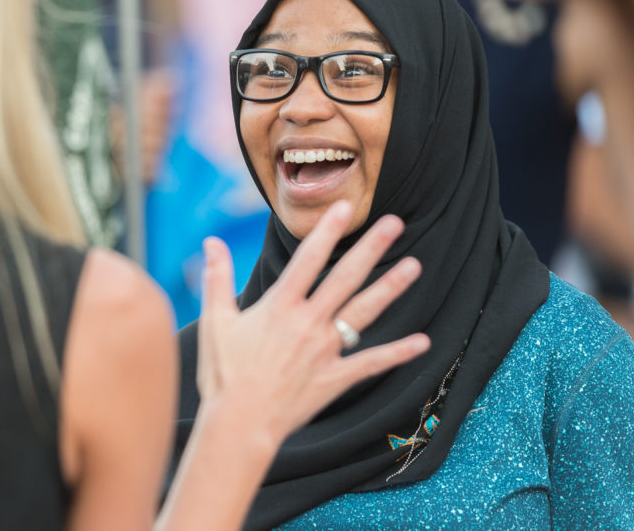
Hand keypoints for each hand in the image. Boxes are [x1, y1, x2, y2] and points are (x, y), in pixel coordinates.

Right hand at [196, 201, 428, 448]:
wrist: (238, 424)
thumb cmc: (222, 373)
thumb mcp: (214, 322)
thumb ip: (216, 278)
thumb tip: (210, 241)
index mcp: (278, 307)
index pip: (307, 260)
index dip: (327, 232)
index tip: (345, 208)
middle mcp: (307, 324)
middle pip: (344, 278)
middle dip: (370, 248)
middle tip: (394, 223)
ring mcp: (324, 351)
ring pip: (363, 313)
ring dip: (390, 288)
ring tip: (414, 266)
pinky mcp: (334, 379)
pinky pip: (370, 363)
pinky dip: (397, 353)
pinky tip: (423, 342)